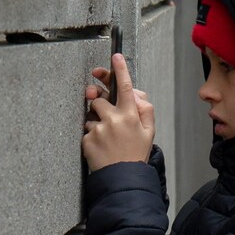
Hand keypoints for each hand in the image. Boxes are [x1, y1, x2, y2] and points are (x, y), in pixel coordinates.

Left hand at [82, 54, 154, 170]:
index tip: (116, 56)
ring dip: (96, 121)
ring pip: (91, 114)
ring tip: (107, 138)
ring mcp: (98, 130)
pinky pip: (86, 130)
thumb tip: (134, 93)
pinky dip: (92, 136)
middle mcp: (113, 120)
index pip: (125, 86)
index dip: (120, 69)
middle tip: (106, 114)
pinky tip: (101, 146)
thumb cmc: (135, 154)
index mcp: (130, 115)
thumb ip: (144, 108)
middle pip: (99, 98)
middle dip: (100, 103)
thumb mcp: (148, 131)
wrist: (122, 178)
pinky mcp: (87, 140)